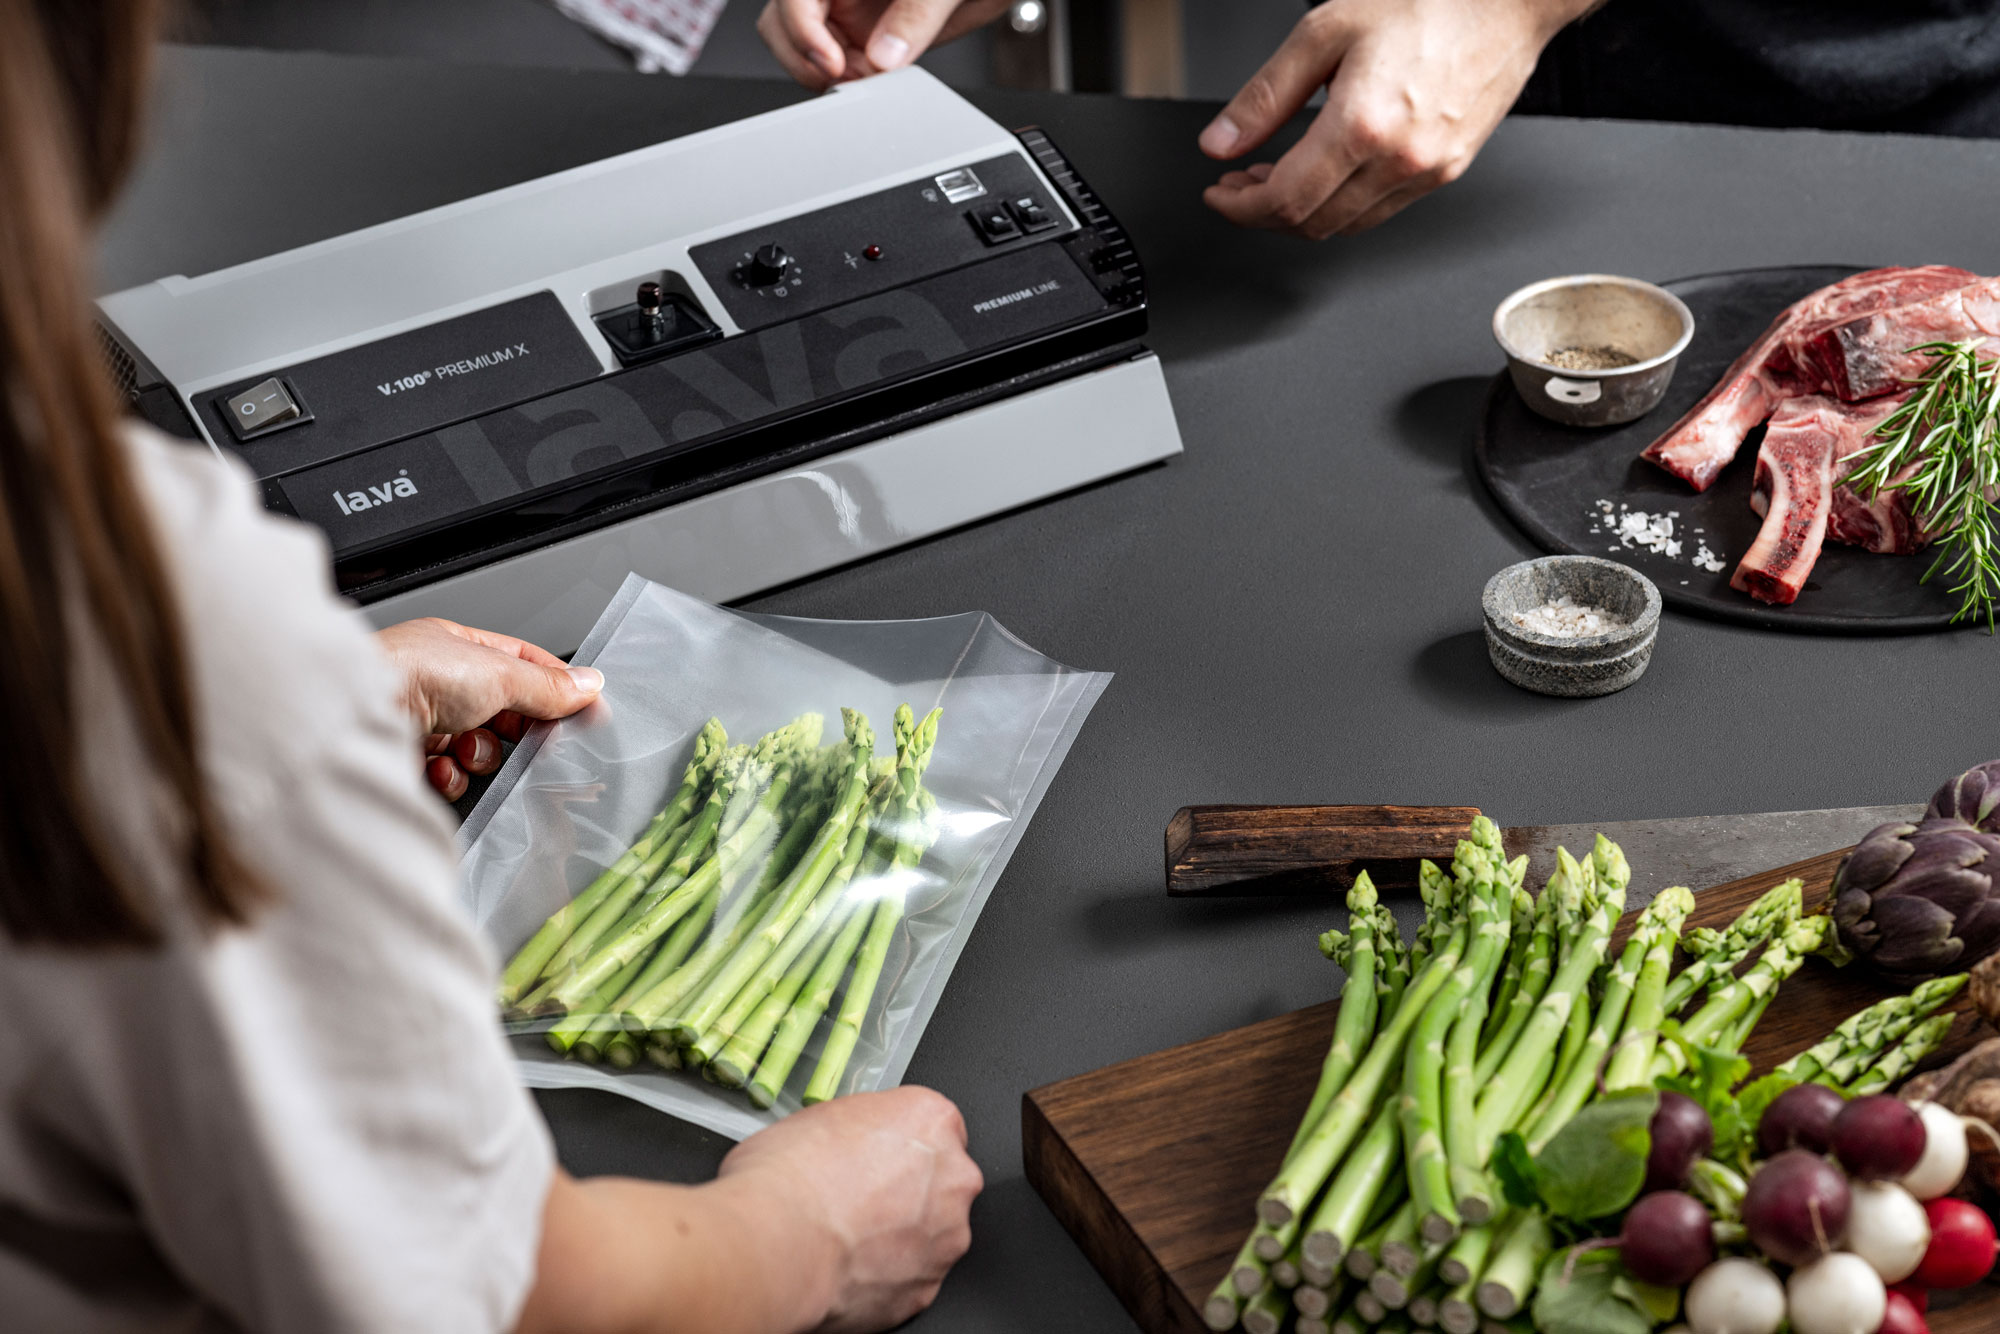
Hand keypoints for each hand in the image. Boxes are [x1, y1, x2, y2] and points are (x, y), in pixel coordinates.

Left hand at [374, 618, 602, 800]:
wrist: (351, 717)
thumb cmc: (408, 674)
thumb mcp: (498, 672)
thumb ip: (547, 685)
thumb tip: (588, 686)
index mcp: (458, 647)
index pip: (524, 665)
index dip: (557, 687)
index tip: (586, 710)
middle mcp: (438, 681)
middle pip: (503, 711)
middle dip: (516, 728)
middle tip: (537, 741)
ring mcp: (422, 720)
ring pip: (478, 747)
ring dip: (480, 754)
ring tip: (467, 748)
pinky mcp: (408, 758)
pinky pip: (449, 774)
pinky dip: (451, 776)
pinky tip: (441, 768)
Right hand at [721, 1087, 982, 1330]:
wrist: (777, 1242)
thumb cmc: (789, 1176)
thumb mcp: (820, 1116)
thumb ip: (858, 1130)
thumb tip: (846, 1144)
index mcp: (930, 1119)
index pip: (931, 1125)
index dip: (897, 1143)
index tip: (875, 1156)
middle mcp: (952, 1176)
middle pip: (941, 1180)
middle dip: (907, 1191)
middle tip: (858, 1199)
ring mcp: (946, 1236)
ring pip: (931, 1233)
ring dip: (900, 1237)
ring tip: (848, 1239)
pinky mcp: (927, 1287)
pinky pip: (911, 1277)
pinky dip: (887, 1276)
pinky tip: (848, 1268)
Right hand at [756, 0, 1010, 89]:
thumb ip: (916, 15)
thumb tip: (886, 59)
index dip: (801, 32)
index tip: (832, 65)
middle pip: (782, 24)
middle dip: (808, 59)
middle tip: (854, 76)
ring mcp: (846, 13)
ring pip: (803, 50)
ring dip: (828, 75)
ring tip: (872, 78)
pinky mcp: (864, 39)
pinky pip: (839, 68)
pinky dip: (852, 84)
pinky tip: (879, 81)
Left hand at [1200, 0, 1591, 238]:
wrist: (1506, 2)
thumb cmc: (1427, 3)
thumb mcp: (1325, 33)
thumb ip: (1265, 95)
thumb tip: (1221, 143)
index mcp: (1361, 126)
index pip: (1283, 200)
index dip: (1240, 207)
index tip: (1219, 194)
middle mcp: (1398, 160)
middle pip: (1310, 223)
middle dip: (1262, 213)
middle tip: (1239, 186)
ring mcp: (1426, 172)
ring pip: (1344, 225)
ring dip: (1300, 213)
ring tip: (1275, 178)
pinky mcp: (1446, 172)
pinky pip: (1379, 211)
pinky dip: (1340, 206)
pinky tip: (1324, 176)